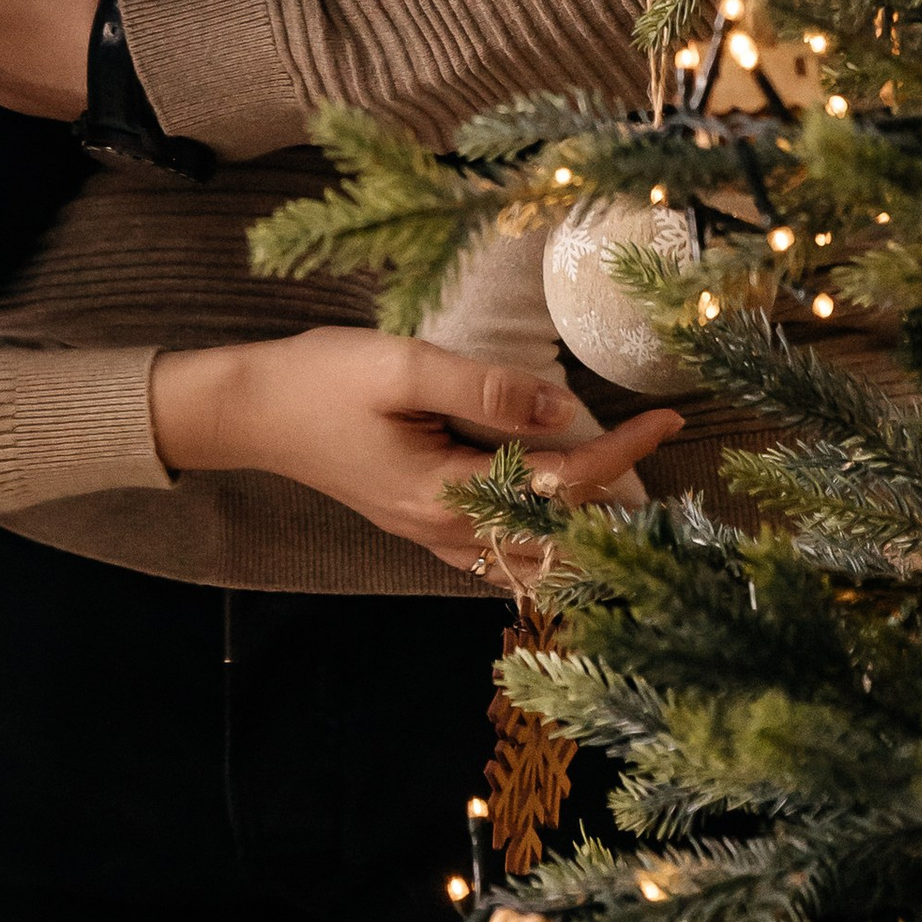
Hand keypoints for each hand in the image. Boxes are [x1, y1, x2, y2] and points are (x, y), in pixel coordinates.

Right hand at [149, 331, 686, 564]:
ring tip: (637, 500)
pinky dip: (540, 542)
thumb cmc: (321, 380)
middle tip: (669, 469)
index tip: (669, 419)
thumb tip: (562, 407)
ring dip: (586, 532)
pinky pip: (496, 552)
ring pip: (529, 555)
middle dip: (619, 504)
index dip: (621, 452)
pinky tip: (558, 530)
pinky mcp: (418, 521)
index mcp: (448, 493)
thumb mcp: (402, 366)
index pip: (561, 484)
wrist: (252, 411)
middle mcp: (446, 529)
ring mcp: (429, 534)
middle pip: (556, 535)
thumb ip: (484, 388)